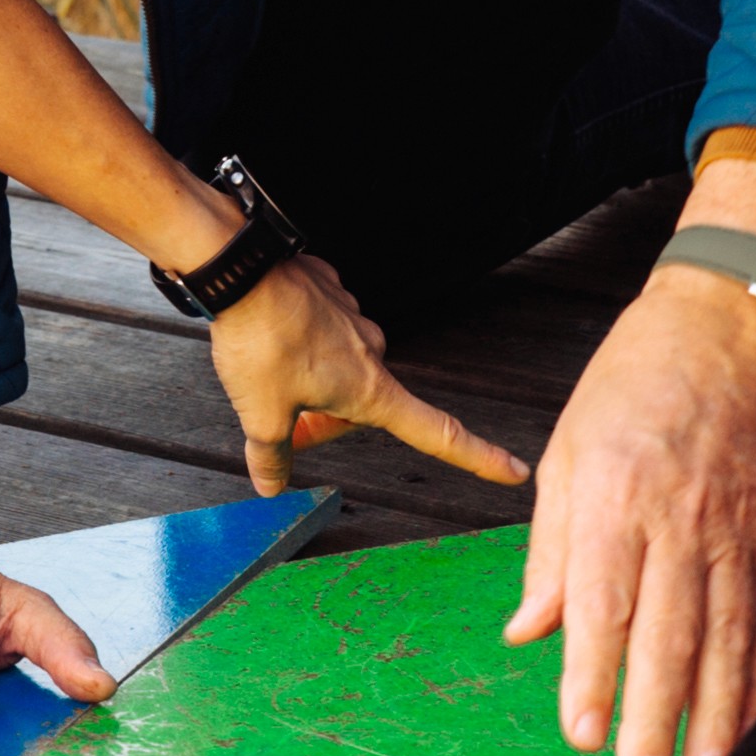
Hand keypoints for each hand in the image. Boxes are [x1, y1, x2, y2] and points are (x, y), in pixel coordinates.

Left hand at [206, 253, 526, 498]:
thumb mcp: (259, 415)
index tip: (513, 470)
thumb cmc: (260, 343)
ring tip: (266, 370)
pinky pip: (321, 326)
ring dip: (309, 376)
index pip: (437, 433)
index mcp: (370, 390)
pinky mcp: (330, 291)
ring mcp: (353, 317)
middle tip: (280, 422)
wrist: (242, 272)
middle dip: (327, 417)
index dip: (478, 457)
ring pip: (338, 363)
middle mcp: (372, 352)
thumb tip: (271, 484)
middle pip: (363, 402)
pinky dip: (298, 339)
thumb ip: (271, 455)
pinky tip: (271, 334)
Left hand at [515, 266, 755, 755]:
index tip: (582, 731)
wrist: (725, 334)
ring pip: (727, 637)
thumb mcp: (566, 454)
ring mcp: (736, 531)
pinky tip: (750, 726)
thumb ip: (550, 551)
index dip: (592, 672)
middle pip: (669, 633)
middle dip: (656, 716)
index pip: (603, 600)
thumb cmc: (634, 388)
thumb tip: (527, 630)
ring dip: (716, 715)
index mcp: (616, 496)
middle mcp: (680, 518)